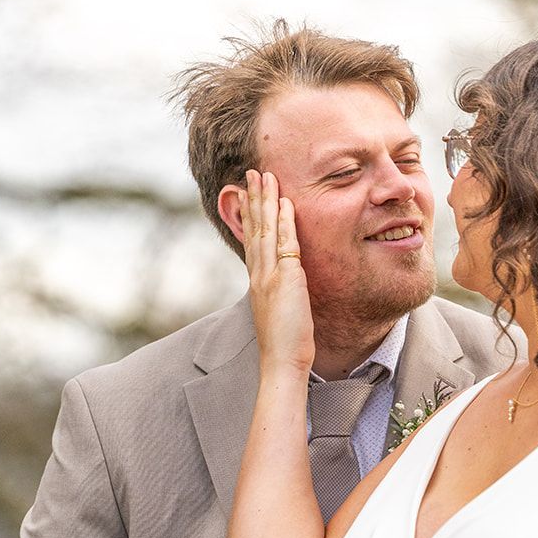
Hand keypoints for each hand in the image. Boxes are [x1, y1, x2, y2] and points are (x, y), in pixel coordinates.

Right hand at [241, 169, 314, 377]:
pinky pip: (284, 244)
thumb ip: (282, 296)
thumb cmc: (285, 346)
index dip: (250, 216)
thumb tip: (290, 290)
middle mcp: (259, 275)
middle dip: (253, 199)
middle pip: (254, 229)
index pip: (252, 241)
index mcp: (258, 283)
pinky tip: (284, 202)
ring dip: (265, 201)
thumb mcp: (281, 314)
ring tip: (264, 175)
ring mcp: (269, 276)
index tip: (248, 194)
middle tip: (251, 173)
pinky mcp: (284, 281)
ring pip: (265, 230)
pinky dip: (283, 222)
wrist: (280, 364)